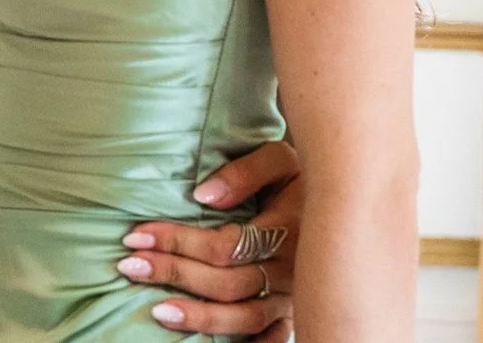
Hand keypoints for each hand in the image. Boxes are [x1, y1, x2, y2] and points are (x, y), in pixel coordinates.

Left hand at [118, 140, 301, 338]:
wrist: (352, 199)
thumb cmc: (304, 175)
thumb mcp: (282, 158)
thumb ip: (245, 171)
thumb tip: (203, 197)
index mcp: (287, 230)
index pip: (224, 246)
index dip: (177, 242)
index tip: (136, 234)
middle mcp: (292, 270)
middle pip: (225, 284)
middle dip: (173, 273)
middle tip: (130, 265)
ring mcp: (293, 297)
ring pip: (243, 319)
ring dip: (198, 317)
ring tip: (157, 310)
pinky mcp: (294, 312)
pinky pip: (269, 338)